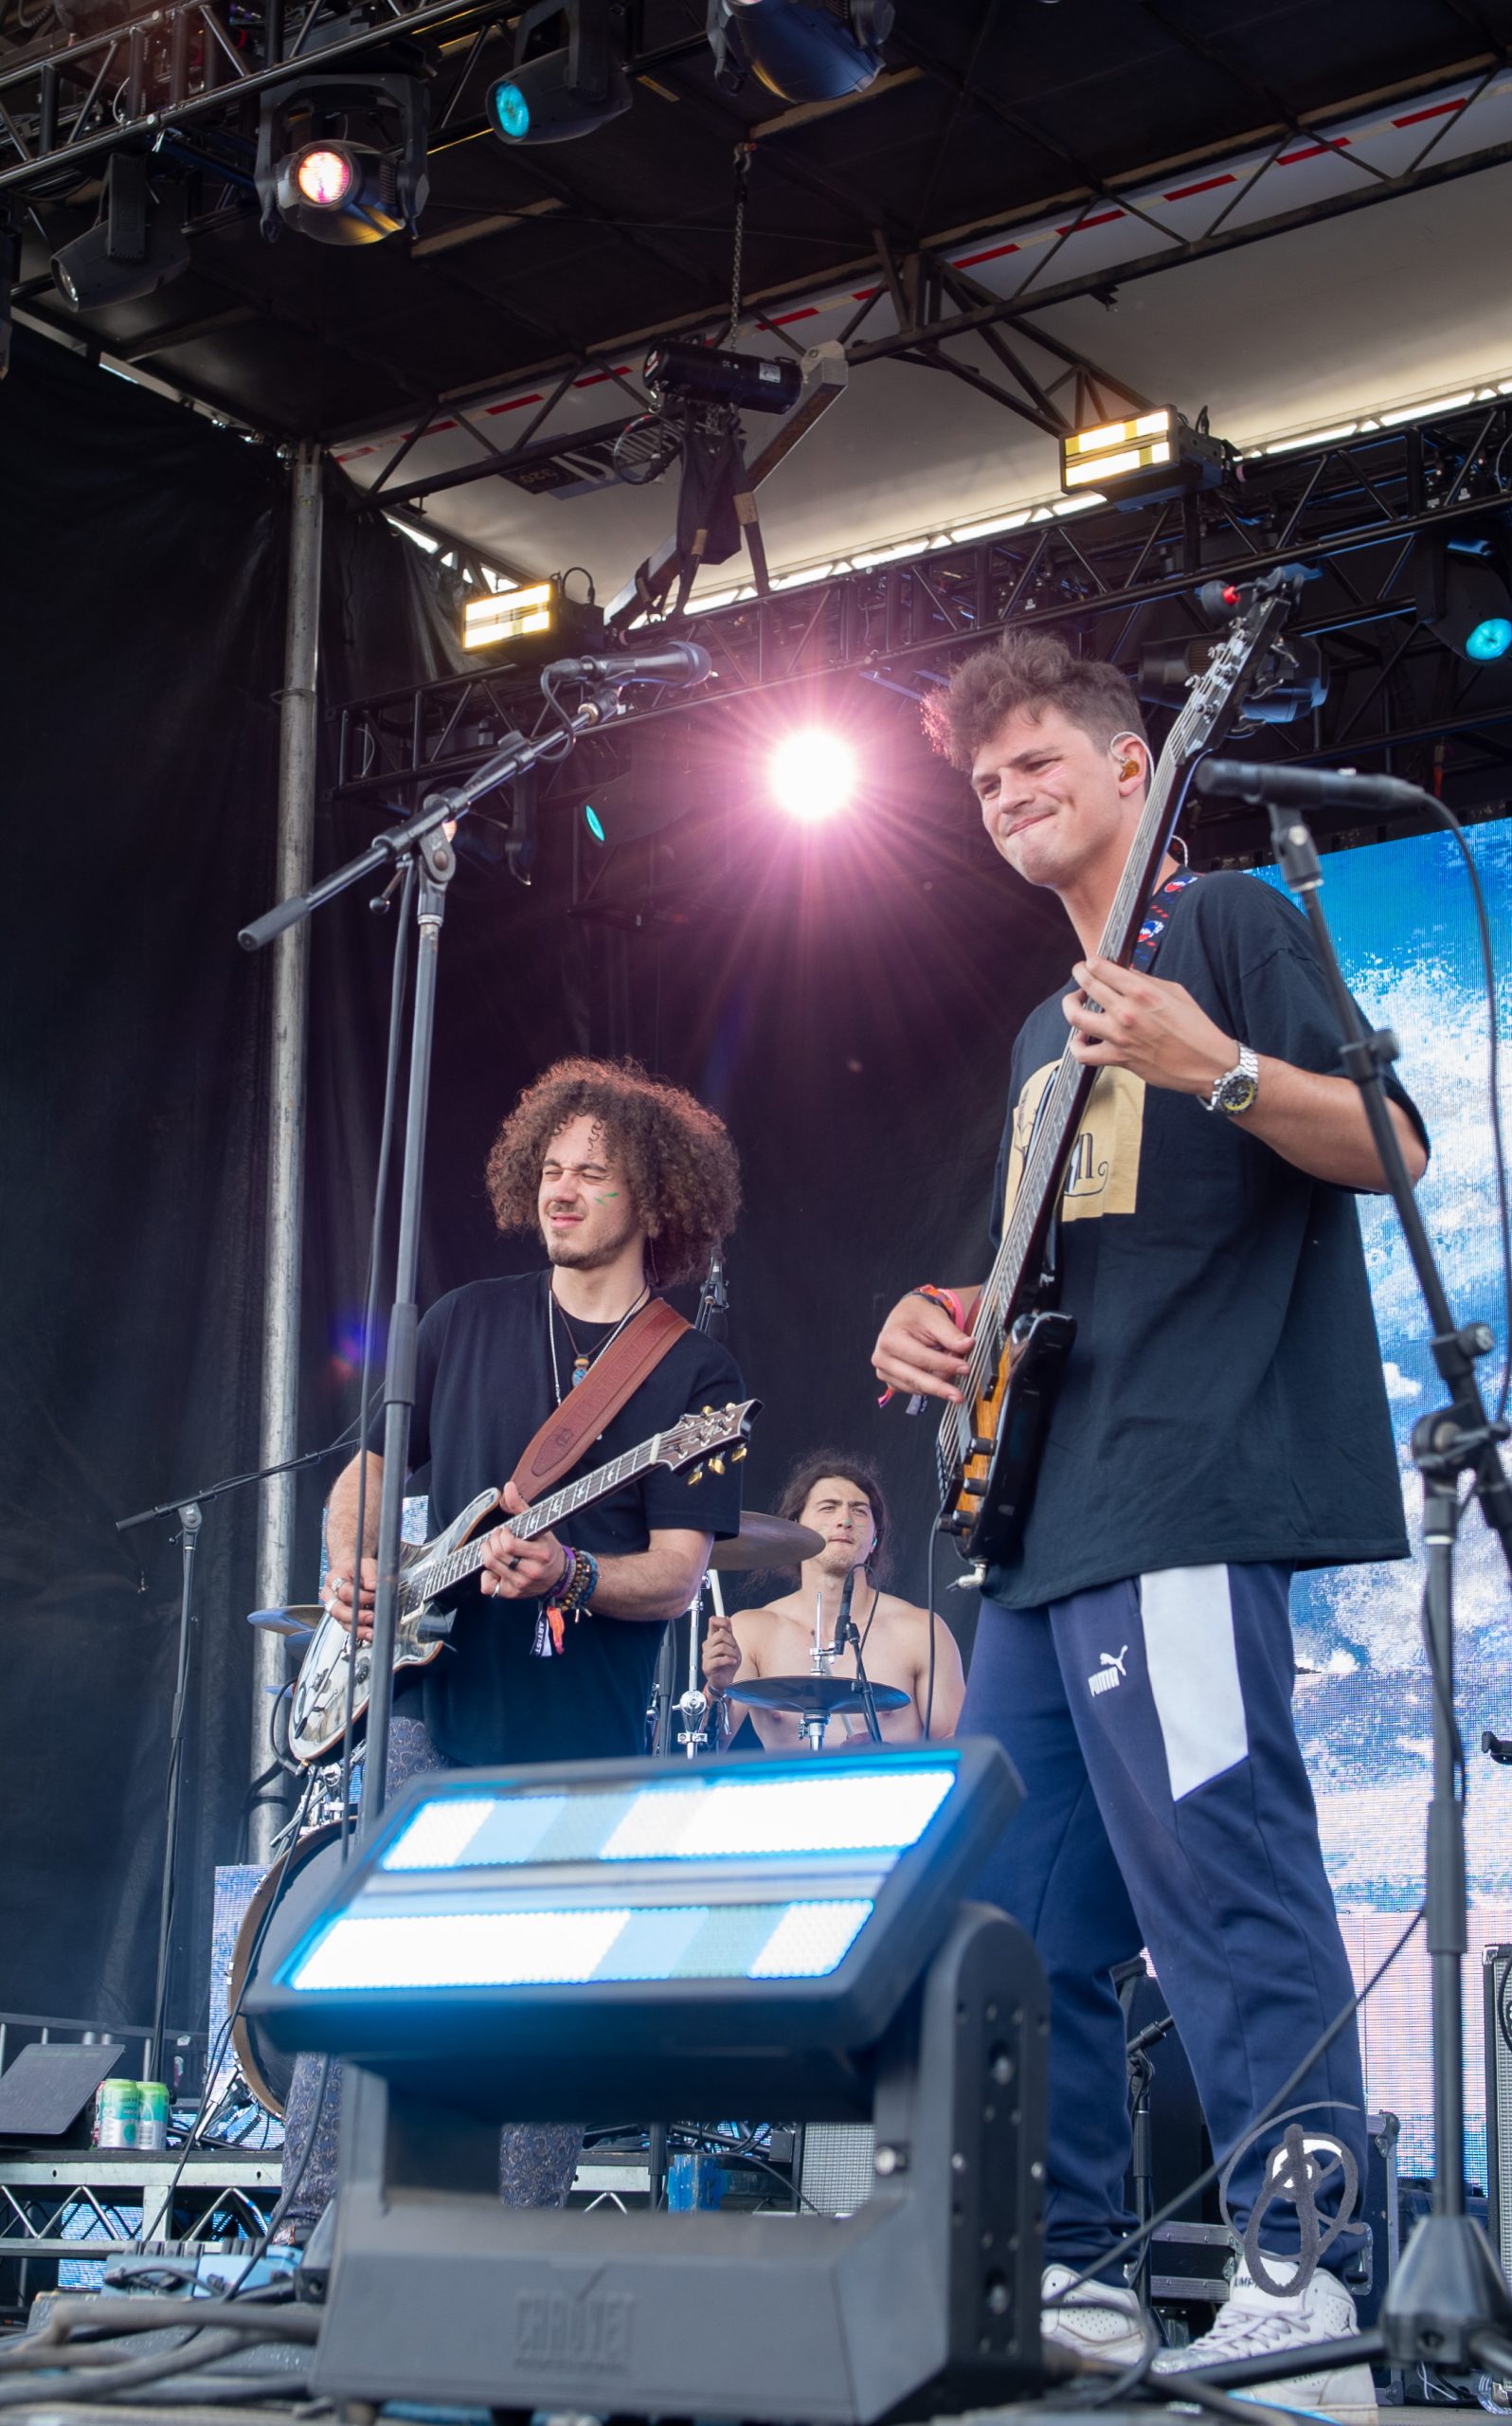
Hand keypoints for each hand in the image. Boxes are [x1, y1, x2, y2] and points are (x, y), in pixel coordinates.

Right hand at [324, 1552, 376, 1642]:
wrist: (353, 1572)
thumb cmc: (358, 1569)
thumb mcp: (366, 1564)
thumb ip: (370, 1573)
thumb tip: (373, 1586)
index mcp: (334, 1579)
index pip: (344, 1591)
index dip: (360, 1596)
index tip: (374, 1596)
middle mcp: (330, 1595)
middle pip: (337, 1610)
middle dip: (355, 1616)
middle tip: (370, 1616)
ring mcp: (335, 1608)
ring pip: (341, 1622)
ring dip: (357, 1628)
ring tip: (371, 1632)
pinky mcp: (342, 1618)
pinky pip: (348, 1627)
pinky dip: (359, 1632)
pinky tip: (369, 1634)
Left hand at [479, 1479, 569, 1600]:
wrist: (559, 1577)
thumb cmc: (546, 1548)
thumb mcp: (539, 1526)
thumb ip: (521, 1506)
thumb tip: (508, 1486)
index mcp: (541, 1554)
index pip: (509, 1545)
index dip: (502, 1534)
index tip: (506, 1531)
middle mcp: (531, 1572)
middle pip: (496, 1555)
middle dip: (492, 1541)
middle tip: (498, 1537)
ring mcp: (521, 1585)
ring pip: (490, 1567)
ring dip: (487, 1553)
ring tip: (494, 1548)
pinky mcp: (512, 1594)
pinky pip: (488, 1587)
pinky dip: (486, 1575)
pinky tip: (495, 1568)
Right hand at [701, 1613, 741, 1695]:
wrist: (725, 1681)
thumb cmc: (728, 1664)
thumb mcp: (732, 1646)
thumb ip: (729, 1633)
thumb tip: (727, 1618)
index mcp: (712, 1639)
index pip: (713, 1622)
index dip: (722, 1621)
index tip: (730, 1628)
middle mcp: (707, 1646)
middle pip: (721, 1634)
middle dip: (732, 1642)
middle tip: (735, 1650)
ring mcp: (706, 1656)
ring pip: (722, 1647)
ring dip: (733, 1653)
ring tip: (735, 1658)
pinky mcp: (707, 1666)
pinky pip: (720, 1659)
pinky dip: (730, 1660)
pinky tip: (733, 1662)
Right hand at [871, 1291, 973, 1405]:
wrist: (907, 1317)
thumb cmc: (918, 1316)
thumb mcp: (936, 1318)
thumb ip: (952, 1334)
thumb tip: (967, 1345)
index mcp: (889, 1340)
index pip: (921, 1358)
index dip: (945, 1365)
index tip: (965, 1368)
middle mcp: (882, 1359)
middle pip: (916, 1379)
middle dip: (941, 1386)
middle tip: (960, 1394)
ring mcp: (885, 1373)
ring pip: (917, 1388)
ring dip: (938, 1381)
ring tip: (953, 1367)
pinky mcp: (892, 1382)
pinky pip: (916, 1390)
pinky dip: (931, 1384)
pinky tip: (940, 1372)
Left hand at [1065, 957, 1237, 1097]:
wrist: (1207, 1064)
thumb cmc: (1196, 1028)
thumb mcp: (1176, 992)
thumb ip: (1147, 981)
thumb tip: (1125, 974)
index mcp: (1142, 991)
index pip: (1101, 968)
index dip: (1092, 962)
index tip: (1093, 963)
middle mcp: (1127, 1011)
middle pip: (1086, 985)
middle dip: (1079, 974)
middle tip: (1080, 973)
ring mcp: (1119, 1036)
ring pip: (1075, 1016)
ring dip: (1070, 1005)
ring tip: (1075, 1003)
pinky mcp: (1118, 1058)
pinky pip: (1084, 1053)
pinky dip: (1076, 1045)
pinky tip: (1082, 1037)